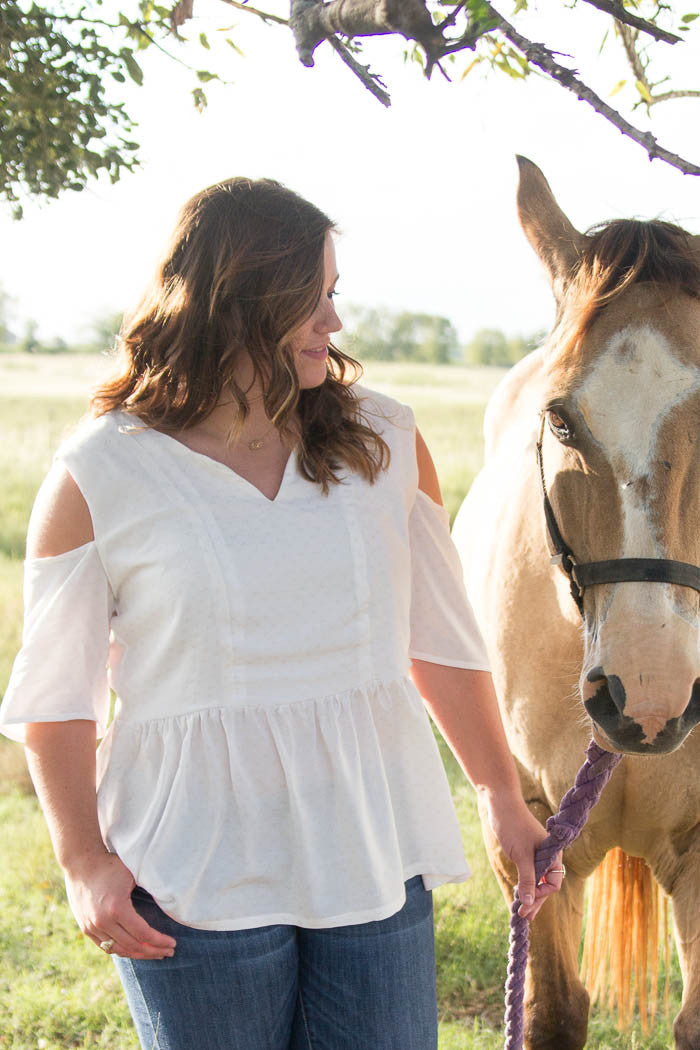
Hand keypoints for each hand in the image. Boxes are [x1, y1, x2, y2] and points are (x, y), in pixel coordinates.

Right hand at [64, 852, 176, 959]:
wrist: (80, 863)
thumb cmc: (110, 865)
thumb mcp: (133, 874)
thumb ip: (148, 890)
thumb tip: (170, 901)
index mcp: (118, 908)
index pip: (144, 934)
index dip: (160, 942)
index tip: (172, 944)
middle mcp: (103, 922)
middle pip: (133, 946)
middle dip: (153, 951)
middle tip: (168, 952)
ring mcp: (92, 927)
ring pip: (119, 950)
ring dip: (138, 954)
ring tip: (153, 953)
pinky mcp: (86, 928)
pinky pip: (106, 947)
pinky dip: (122, 950)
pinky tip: (134, 949)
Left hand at [484, 793, 563, 920]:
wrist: (500, 803)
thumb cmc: (513, 826)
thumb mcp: (521, 855)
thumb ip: (527, 879)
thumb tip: (530, 903)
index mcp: (553, 854)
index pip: (553, 882)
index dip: (542, 895)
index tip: (528, 905)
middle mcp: (547, 855)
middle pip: (545, 884)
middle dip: (535, 900)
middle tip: (523, 916)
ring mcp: (536, 854)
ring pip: (537, 879)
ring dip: (530, 895)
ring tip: (522, 912)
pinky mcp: (525, 852)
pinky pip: (528, 873)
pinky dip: (524, 885)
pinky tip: (518, 895)